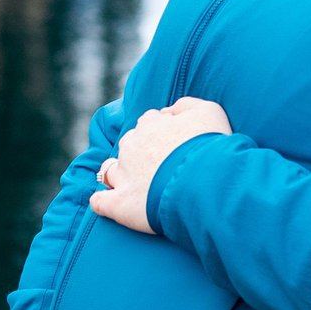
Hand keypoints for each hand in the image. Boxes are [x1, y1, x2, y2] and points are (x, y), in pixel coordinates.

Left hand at [89, 96, 232, 233]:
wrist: (203, 182)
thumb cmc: (209, 147)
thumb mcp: (209, 111)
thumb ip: (187, 105)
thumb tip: (170, 111)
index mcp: (151, 125)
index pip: (150, 122)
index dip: (161, 132)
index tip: (174, 145)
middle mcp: (131, 146)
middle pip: (129, 144)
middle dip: (139, 153)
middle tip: (160, 167)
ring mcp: (123, 175)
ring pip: (110, 170)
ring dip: (118, 175)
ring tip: (134, 186)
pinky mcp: (119, 204)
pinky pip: (101, 202)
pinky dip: (103, 202)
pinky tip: (109, 204)